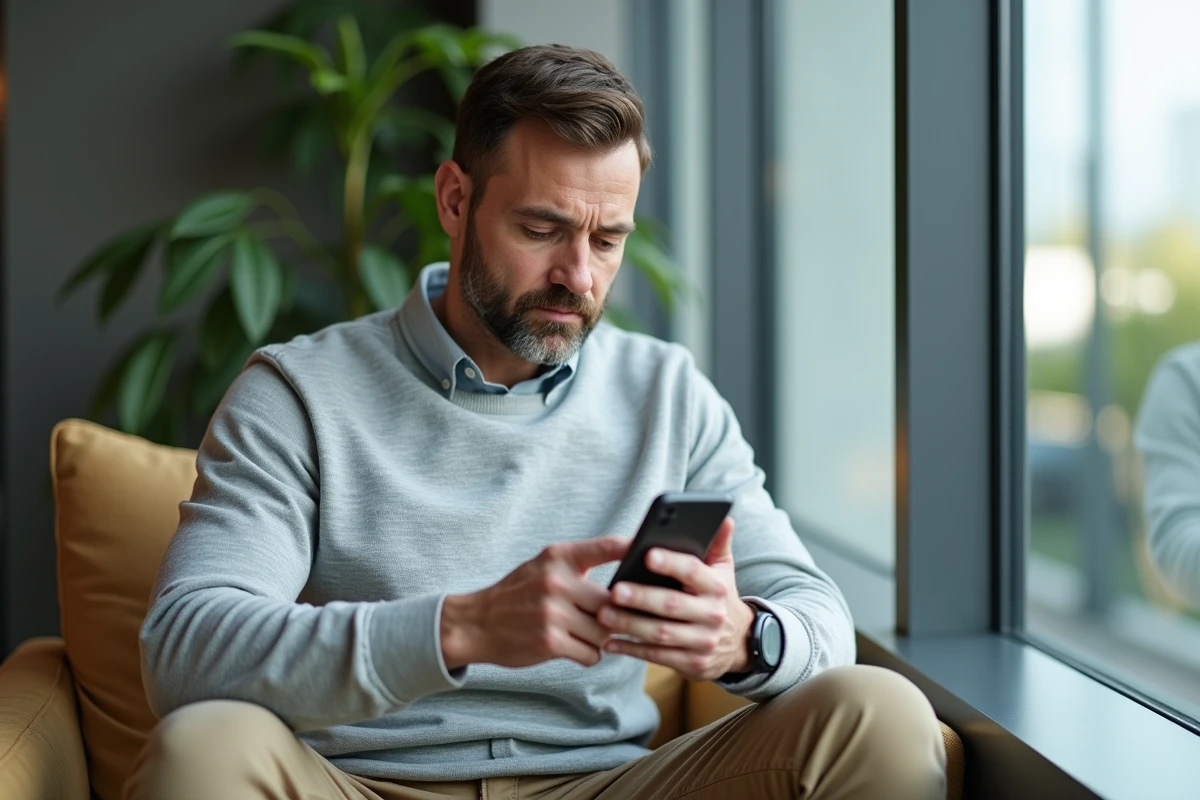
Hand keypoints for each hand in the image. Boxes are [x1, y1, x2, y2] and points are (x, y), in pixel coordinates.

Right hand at [440, 537, 629, 670]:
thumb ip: (579, 564)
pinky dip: (590, 653)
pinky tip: (576, 648)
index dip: (635, 549)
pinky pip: (592, 653)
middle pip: (613, 600)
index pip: (607, 546)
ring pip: (605, 630)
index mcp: (558, 557)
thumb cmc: (518, 593)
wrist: (476, 623)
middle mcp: (557, 582)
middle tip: (620, 617)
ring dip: (604, 637)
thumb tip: (627, 568)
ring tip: (590, 633)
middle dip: (618, 613)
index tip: (655, 555)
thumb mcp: (544, 566)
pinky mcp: (550, 642)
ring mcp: (553, 613)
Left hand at [598, 518, 755, 679]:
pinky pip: (657, 656)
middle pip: (672, 605)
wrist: (740, 642)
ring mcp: (703, 642)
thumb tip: (725, 516)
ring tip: (604, 615)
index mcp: (716, 587)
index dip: (671, 563)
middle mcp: (712, 615)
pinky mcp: (692, 664)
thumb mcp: (723, 570)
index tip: (647, 554)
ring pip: (661, 633)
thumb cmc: (720, 597)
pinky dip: (632, 649)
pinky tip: (610, 642)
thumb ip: (718, 543)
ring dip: (630, 625)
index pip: (692, 572)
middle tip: (613, 590)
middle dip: (641, 598)